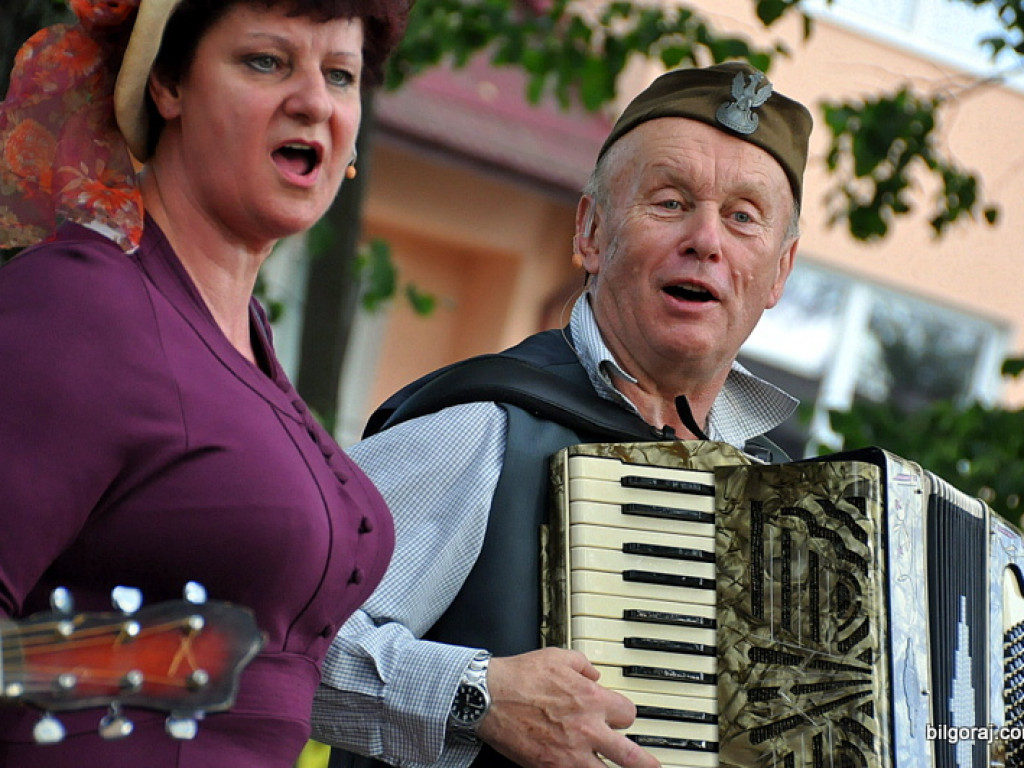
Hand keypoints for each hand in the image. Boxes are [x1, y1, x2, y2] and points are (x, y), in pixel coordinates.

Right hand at [477, 647, 660, 767]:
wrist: (489, 697)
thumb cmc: (519, 677)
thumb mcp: (557, 656)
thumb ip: (582, 664)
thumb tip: (593, 673)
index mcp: (592, 699)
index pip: (628, 714)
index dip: (625, 716)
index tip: (620, 719)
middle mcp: (587, 729)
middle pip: (631, 755)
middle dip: (645, 763)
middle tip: (652, 767)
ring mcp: (570, 753)